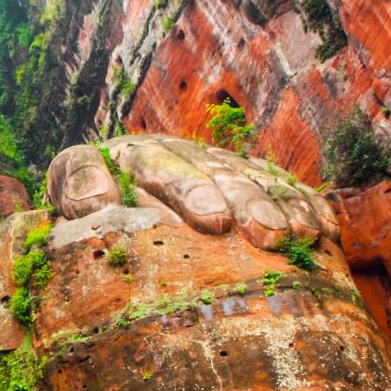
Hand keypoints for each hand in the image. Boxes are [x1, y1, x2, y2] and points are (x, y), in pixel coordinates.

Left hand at [45, 134, 339, 249]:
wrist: (110, 183)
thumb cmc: (89, 195)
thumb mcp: (70, 182)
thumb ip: (76, 183)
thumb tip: (96, 201)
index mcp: (139, 154)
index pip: (164, 167)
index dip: (192, 190)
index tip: (213, 220)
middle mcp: (186, 156)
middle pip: (220, 174)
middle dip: (245, 201)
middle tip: (262, 232)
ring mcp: (221, 168)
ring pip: (256, 182)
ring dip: (279, 207)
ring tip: (295, 235)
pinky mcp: (249, 183)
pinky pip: (283, 192)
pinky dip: (304, 209)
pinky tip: (321, 232)